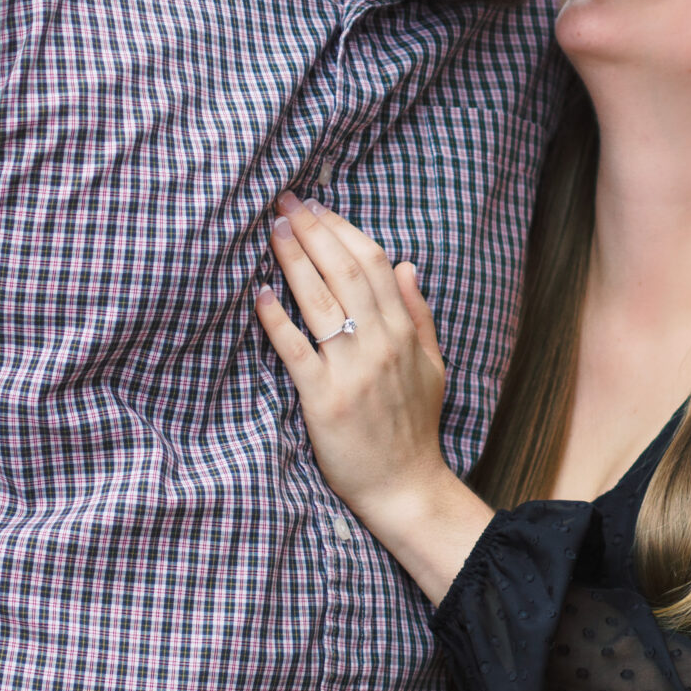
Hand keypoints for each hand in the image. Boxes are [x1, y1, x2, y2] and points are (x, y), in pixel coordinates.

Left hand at [253, 193, 493, 601]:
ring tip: (272, 230)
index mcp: (404, 334)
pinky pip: (295, 351)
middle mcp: (380, 345)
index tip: (315, 207)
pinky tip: (258, 293)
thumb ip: (419, 314)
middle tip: (284, 203)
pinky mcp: (323, 400)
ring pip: (320, 302)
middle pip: (344, 272)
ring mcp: (351, 372)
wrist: (405, 487)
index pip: (372, 264)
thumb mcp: (432, 366)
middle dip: (312, 231)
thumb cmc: (413, 428)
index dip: (341, 230)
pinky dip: (276, 320)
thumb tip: (405, 265)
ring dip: (293, 260)